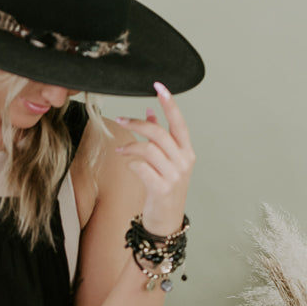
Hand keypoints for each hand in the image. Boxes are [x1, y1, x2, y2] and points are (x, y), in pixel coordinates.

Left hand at [113, 81, 194, 235]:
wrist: (166, 220)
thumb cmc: (165, 188)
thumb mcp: (167, 161)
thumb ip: (161, 137)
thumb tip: (150, 111)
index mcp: (186, 152)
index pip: (179, 122)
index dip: (169, 103)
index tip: (158, 86)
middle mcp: (184, 161)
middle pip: (159, 133)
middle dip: (137, 123)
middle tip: (120, 120)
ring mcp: (174, 175)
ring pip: (149, 149)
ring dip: (130, 145)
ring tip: (119, 148)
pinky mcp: (161, 188)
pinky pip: (141, 167)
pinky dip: (131, 161)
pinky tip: (126, 161)